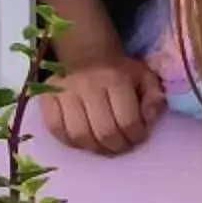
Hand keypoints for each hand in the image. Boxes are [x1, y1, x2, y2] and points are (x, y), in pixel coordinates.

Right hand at [41, 54, 165, 156]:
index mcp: (116, 78)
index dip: (136, 137)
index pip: (127, 121)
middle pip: (103, 132)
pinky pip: (55, 129)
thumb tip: (148, 119)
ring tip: (104, 146)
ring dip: (94, 148)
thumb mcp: (145, 78)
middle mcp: (88, 84)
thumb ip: (154, 99)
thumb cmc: (120, 72)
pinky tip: (84, 139)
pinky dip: (70, 141)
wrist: (88, 54)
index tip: (137, 136)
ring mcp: (64, 91)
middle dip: (117, 146)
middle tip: (121, 145)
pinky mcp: (47, 97)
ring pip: (78, 135)